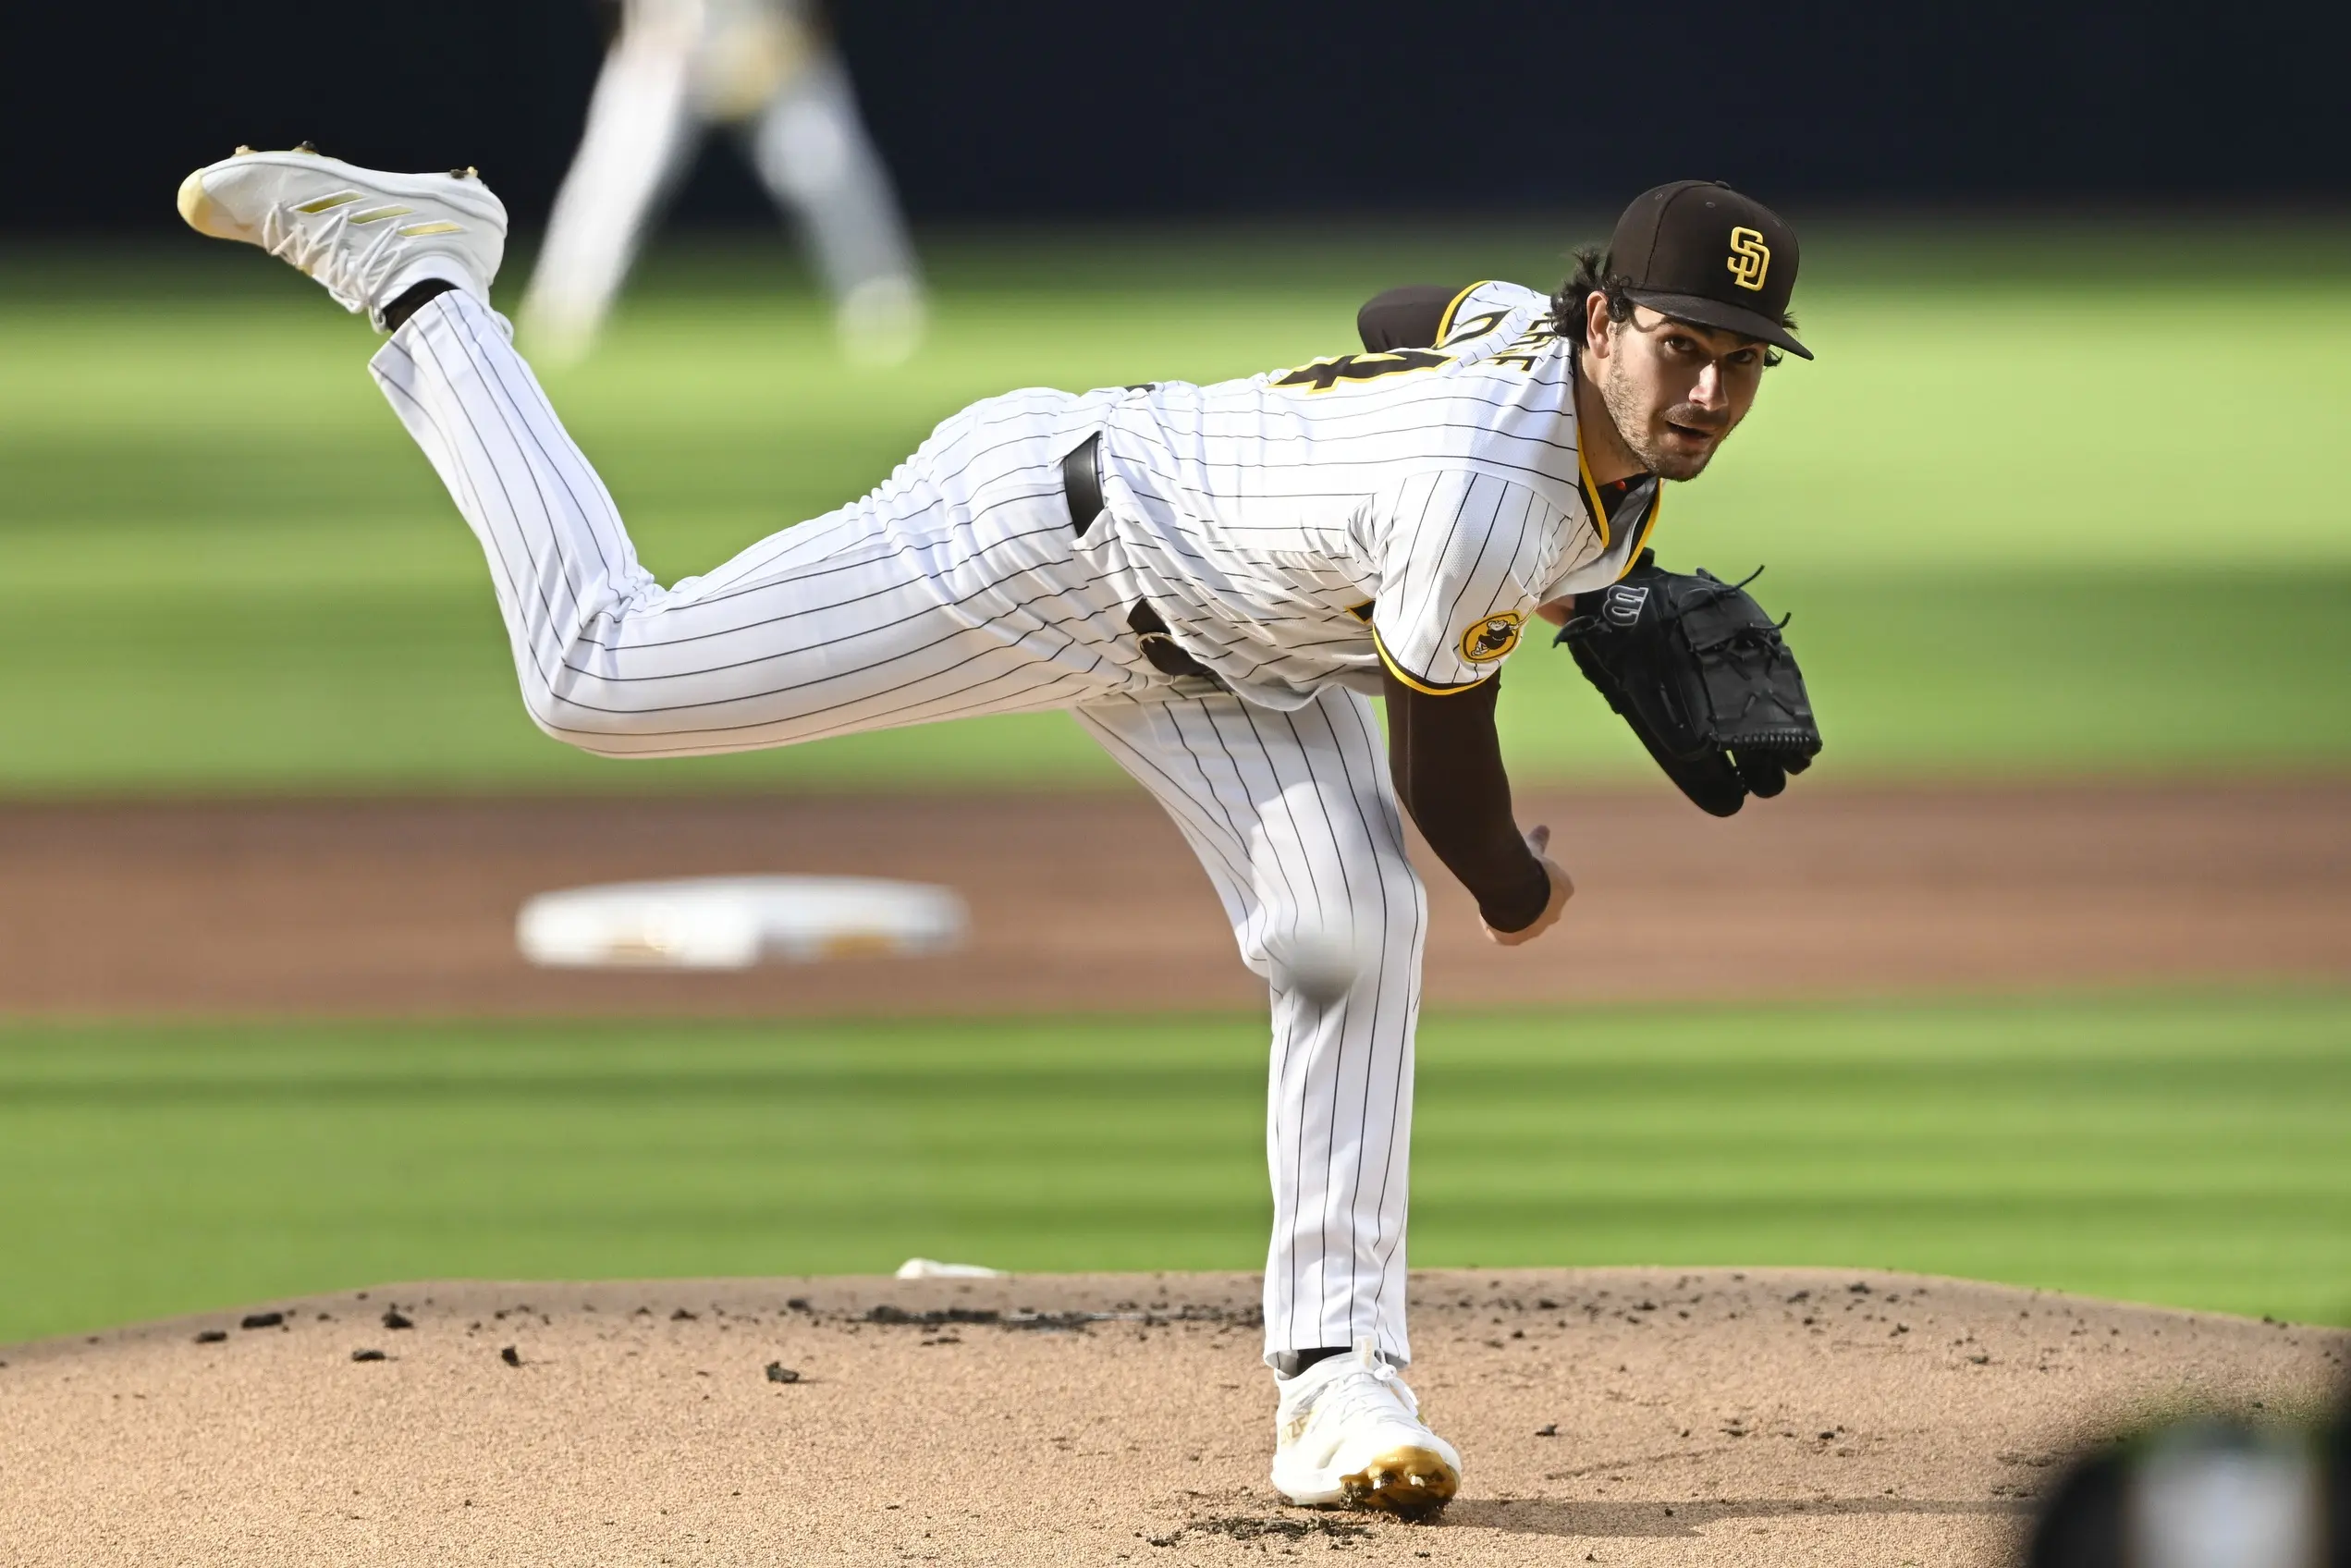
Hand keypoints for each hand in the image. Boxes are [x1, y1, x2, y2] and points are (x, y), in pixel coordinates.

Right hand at [1483, 825, 1573, 946]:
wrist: (1514, 889)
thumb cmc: (1527, 865)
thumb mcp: (1533, 848)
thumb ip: (1538, 840)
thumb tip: (1544, 826)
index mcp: (1564, 890)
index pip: (1557, 891)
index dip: (1544, 885)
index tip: (1530, 878)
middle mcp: (1553, 913)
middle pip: (1545, 911)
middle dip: (1534, 904)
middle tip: (1515, 892)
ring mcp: (1534, 929)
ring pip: (1525, 925)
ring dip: (1515, 917)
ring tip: (1497, 904)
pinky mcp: (1513, 939)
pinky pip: (1504, 936)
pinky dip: (1497, 929)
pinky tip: (1487, 917)